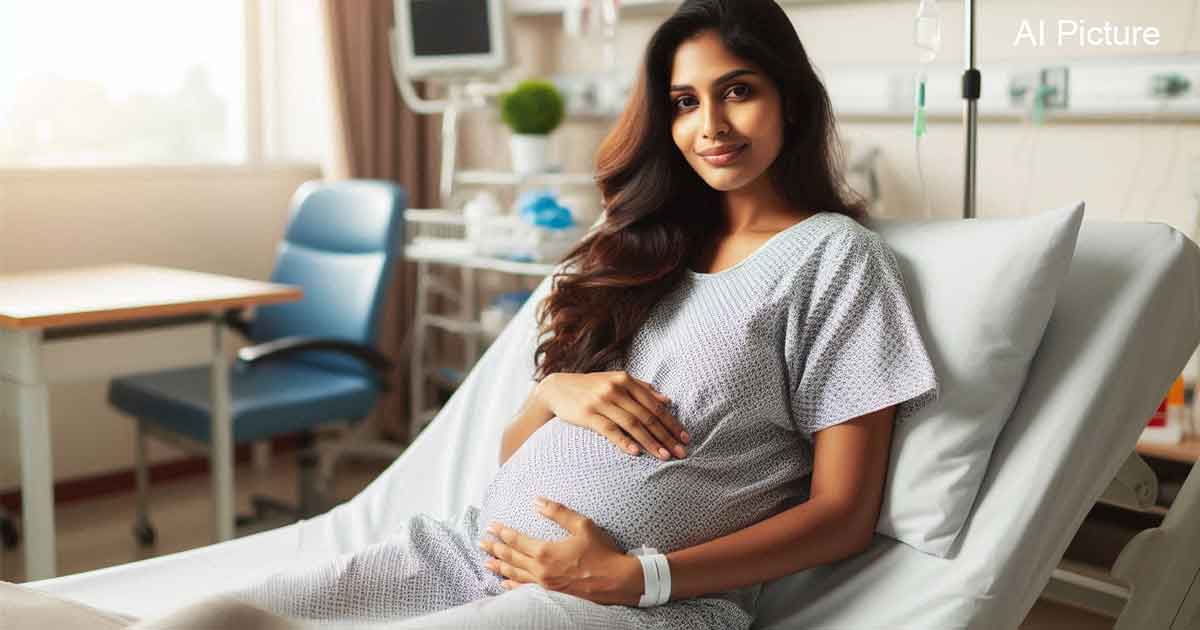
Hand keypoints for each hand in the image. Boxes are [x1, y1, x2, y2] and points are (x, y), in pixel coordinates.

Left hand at [479, 498, 645, 605]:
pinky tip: (504, 582)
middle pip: (510, 558)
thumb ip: (558, 512)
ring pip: (514, 574)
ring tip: (486, 561)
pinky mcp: (550, 593)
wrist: (616, 580)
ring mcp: (544, 585)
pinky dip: (511, 584)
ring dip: (498, 566)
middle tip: (481, 542)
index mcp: (545, 552)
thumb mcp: (582, 525)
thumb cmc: (601, 552)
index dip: (502, 532)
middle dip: (494, 548)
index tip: (491, 526)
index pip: (516, 540)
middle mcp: (540, 570)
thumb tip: (537, 501)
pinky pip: (524, 589)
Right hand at [536, 371, 689, 459]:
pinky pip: (609, 430)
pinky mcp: (588, 415)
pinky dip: (623, 441)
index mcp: (625, 380)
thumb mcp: (616, 381)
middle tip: (681, 452)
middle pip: (647, 416)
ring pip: (632, 424)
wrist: (556, 389)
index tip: (685, 437)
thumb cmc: (591, 387)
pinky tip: (635, 452)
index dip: (672, 422)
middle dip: (666, 436)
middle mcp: (615, 389)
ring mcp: (601, 402)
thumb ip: (641, 389)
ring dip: (650, 442)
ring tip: (664, 456)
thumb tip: (667, 400)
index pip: (655, 406)